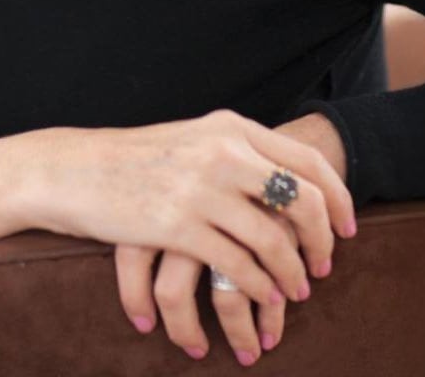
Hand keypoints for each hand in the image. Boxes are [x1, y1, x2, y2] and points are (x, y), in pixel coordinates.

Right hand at [38, 110, 354, 364]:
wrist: (75, 170)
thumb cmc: (133, 160)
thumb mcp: (192, 140)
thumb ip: (234, 152)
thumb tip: (283, 180)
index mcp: (229, 127)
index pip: (305, 158)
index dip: (337, 196)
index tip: (349, 227)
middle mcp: (222, 151)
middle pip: (300, 198)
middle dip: (322, 239)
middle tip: (324, 267)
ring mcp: (200, 188)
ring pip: (272, 238)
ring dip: (290, 274)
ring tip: (295, 293)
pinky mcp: (178, 225)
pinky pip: (237, 264)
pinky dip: (257, 286)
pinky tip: (260, 297)